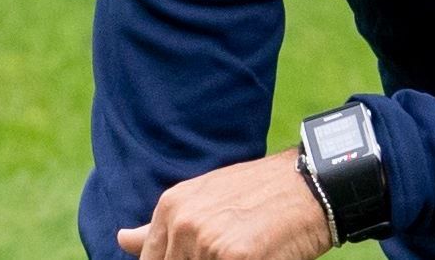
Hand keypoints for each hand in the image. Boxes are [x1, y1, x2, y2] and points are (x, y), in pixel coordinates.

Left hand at [117, 147, 333, 259]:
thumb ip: (161, 225)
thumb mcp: (205, 198)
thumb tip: (122, 239)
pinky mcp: (236, 257)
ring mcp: (207, 241)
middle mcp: (183, 222)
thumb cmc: (261, 193)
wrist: (312, 183)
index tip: (202, 256)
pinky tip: (258, 255)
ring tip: (246, 250)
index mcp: (171, 207)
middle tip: (231, 250)